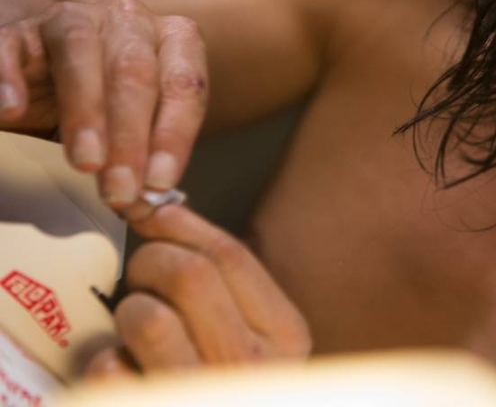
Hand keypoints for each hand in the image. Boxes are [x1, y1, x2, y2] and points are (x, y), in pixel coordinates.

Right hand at [0, 0, 206, 205]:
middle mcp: (129, 21)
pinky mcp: (18, 32)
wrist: (40, 99)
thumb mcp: (132, 143)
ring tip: (85, 160)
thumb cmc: (104, 122)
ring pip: (81, 50)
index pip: (185, 84)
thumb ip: (145, 171)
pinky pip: (10, 44)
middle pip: (135, 70)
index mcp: (171, 42)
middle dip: (130, 136)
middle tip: (120, 189)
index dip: (174, 135)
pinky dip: (8, 76)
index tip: (159, 183)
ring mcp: (72, 19)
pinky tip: (12, 110)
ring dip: (85, 110)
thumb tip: (153, 208)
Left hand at [85, 203, 310, 376]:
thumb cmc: (237, 386)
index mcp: (287, 337)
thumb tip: (166, 210)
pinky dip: (105, 366)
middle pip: (187, 274)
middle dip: (151, 263)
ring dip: (128, 314)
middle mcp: (253, 366)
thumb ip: (227, 280)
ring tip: (138, 332)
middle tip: (144, 276)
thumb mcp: (257, 338)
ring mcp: (203, 392)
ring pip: (145, 314)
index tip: (154, 214)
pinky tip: (127, 377)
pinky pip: (107, 369)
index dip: (183, 225)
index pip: (231, 256)